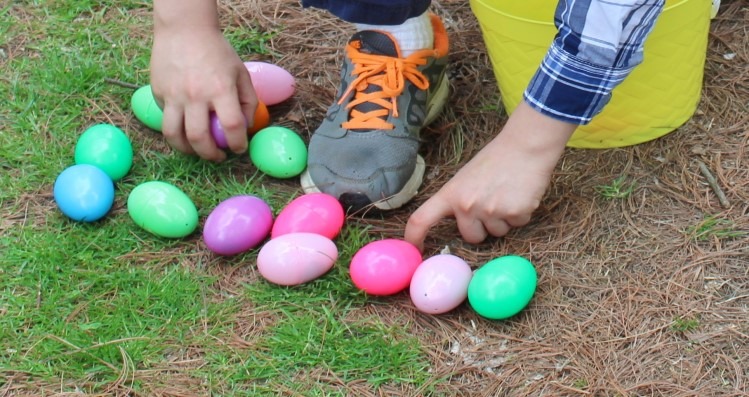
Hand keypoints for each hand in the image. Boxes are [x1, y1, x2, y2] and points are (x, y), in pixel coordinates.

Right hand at [150, 26, 256, 160]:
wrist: (185, 30)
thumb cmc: (217, 52)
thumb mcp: (241, 73)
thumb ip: (248, 101)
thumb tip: (246, 127)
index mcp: (221, 89)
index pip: (231, 126)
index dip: (238, 144)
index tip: (239, 148)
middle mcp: (196, 95)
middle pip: (199, 139)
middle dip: (210, 155)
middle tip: (218, 157)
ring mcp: (174, 95)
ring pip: (174, 135)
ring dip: (187, 150)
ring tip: (196, 151)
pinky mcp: (158, 93)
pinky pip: (166, 118)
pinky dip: (176, 128)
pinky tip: (185, 125)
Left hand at [405, 102, 576, 248]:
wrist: (525, 146)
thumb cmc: (495, 160)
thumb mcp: (465, 178)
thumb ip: (457, 200)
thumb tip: (454, 222)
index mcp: (450, 194)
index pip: (421, 219)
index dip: (413, 237)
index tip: (414, 249)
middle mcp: (467, 205)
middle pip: (471, 237)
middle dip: (482, 227)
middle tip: (492, 202)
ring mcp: (491, 211)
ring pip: (496, 233)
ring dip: (503, 220)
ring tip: (507, 194)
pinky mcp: (515, 214)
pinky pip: (516, 225)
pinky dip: (520, 214)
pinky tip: (520, 194)